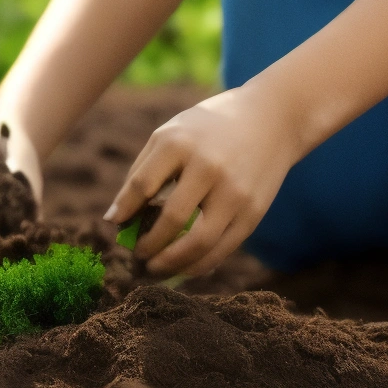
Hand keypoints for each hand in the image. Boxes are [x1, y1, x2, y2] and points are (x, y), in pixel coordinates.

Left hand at [104, 86, 299, 278]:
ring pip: (198, 244)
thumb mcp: (172, 133)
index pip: (143, 185)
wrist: (272, 119)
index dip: (124, 210)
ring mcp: (234, 192)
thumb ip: (143, 171)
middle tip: (136, 255)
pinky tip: (183, 267)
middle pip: (170, 219)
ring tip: (156, 268)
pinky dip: (198, 265)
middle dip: (148, 245)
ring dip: (171, 263)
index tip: (115, 225)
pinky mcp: (253, 212)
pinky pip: (222, 249)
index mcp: (180, 143)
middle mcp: (208, 167)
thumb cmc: (210, 129)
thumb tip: (115, 219)